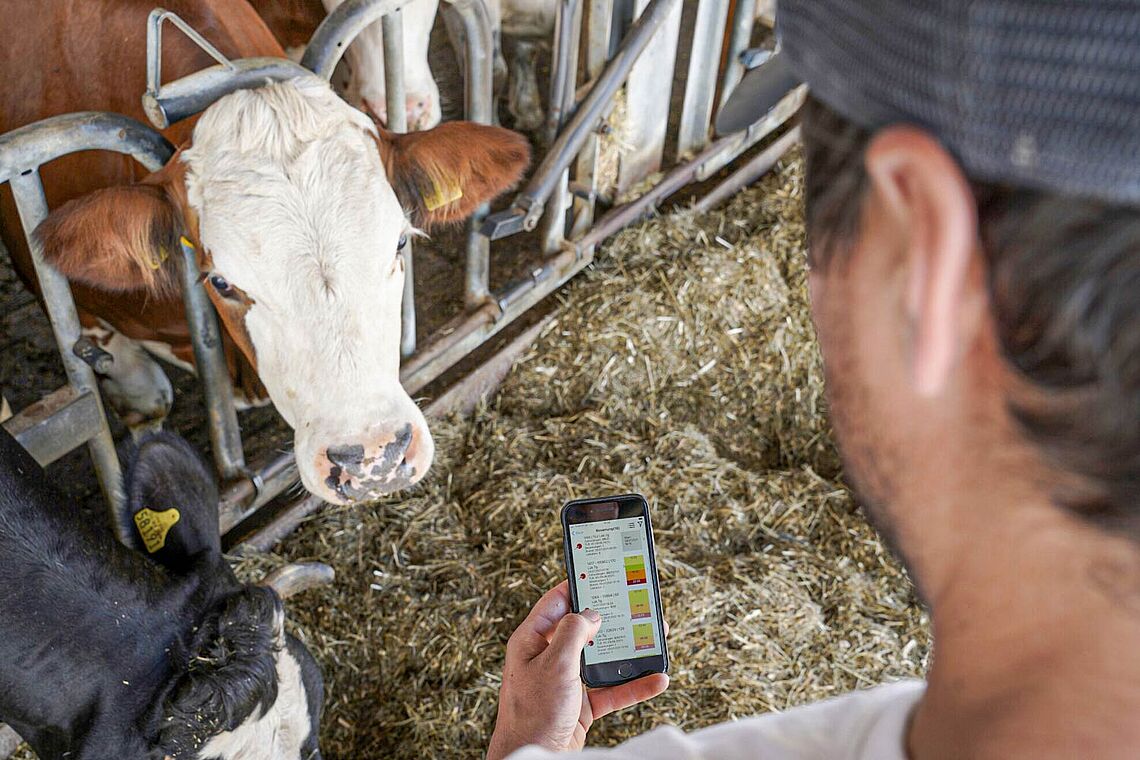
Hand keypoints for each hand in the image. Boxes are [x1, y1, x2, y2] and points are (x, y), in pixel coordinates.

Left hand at [486, 582, 668, 759]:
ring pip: (601, 659)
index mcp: (532, 641)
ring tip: (652, 638)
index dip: (576, 585)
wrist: (535, 758)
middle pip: (583, 629)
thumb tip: (591, 613)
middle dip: (610, 618)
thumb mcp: (555, 664)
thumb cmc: (534, 714)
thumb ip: (573, 632)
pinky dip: (633, 685)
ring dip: (627, 652)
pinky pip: (611, 690)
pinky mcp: (580, 705)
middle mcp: (548, 658)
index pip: (555, 602)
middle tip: (633, 603)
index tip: (598, 571)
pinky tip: (655, 679)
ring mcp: (566, 681)